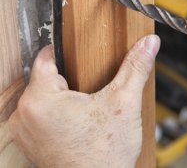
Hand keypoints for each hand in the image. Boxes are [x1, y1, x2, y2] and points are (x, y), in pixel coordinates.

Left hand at [8, 35, 159, 167]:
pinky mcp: (32, 141)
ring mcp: (26, 130)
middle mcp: (25, 115)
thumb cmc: (104, 157)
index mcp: (39, 100)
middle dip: (72, 77)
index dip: (69, 51)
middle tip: (94, 88)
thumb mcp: (124, 103)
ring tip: (89, 106)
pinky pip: (44, 114)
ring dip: (67, 95)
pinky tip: (82, 119)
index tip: (83, 54)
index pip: (47, 57)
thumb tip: (148, 44)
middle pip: (48, 77)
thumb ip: (136, 68)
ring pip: (47, 95)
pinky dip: (61, 111)